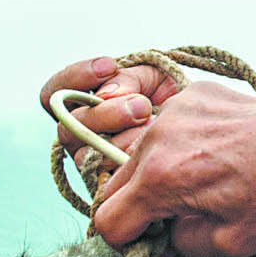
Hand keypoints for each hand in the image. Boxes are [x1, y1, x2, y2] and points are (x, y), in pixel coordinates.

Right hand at [36, 53, 255, 256]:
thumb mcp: (233, 242)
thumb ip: (183, 245)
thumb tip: (165, 238)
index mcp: (160, 178)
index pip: (107, 222)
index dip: (126, 243)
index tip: (152, 245)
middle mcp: (156, 138)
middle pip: (114, 186)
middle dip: (136, 210)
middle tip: (173, 221)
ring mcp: (174, 111)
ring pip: (138, 155)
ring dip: (156, 176)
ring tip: (200, 186)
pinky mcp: (193, 94)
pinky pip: (166, 130)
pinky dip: (179, 146)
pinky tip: (216, 156)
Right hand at [37, 53, 179, 200]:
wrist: (201, 132)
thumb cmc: (172, 102)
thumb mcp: (153, 78)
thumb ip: (128, 78)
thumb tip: (107, 94)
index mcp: (83, 109)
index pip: (54, 94)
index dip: (75, 78)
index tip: (109, 66)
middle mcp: (82, 139)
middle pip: (68, 129)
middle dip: (106, 115)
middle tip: (142, 106)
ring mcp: (94, 166)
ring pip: (87, 156)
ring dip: (122, 140)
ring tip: (155, 126)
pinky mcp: (112, 190)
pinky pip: (109, 182)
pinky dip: (131, 163)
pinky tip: (152, 149)